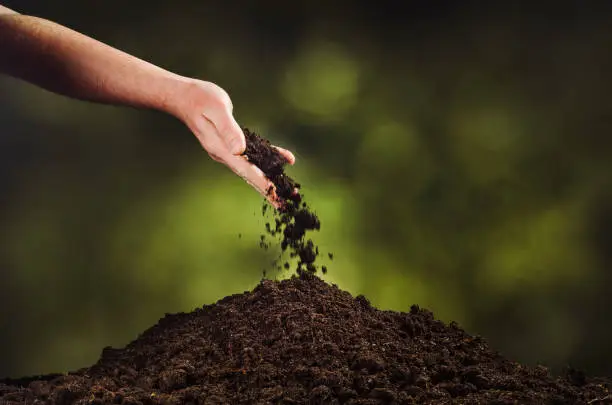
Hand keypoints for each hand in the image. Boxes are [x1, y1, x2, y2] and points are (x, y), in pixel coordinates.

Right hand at [170, 79, 294, 206]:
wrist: (184, 96)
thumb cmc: (199, 98)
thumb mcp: (217, 109)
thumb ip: (228, 130)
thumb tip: (239, 150)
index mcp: (222, 149)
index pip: (247, 171)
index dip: (263, 184)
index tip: (276, 197)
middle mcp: (225, 154)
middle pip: (251, 176)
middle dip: (269, 190)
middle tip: (286, 204)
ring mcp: (227, 151)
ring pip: (253, 168)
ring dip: (270, 178)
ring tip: (287, 190)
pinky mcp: (231, 145)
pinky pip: (253, 155)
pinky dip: (268, 158)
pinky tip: (282, 159)